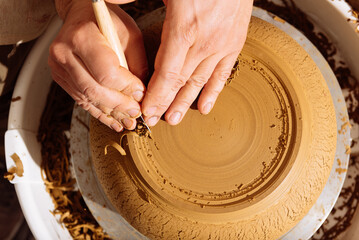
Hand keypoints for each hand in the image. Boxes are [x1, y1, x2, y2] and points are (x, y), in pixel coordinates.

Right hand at [49, 0, 146, 131]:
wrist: (81, 14)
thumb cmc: (107, 21)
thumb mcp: (130, 35)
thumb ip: (137, 64)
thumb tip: (142, 94)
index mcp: (82, 37)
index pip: (106, 73)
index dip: (126, 88)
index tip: (141, 94)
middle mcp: (65, 52)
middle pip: (94, 90)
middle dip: (119, 105)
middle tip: (136, 113)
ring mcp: (59, 67)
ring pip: (87, 98)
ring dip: (110, 113)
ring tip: (127, 122)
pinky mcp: (61, 78)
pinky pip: (81, 100)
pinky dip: (99, 112)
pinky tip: (113, 120)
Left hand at [141, 0, 252, 125]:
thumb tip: (106, 0)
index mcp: (184, 27)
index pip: (167, 74)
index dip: (156, 96)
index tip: (146, 111)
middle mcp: (205, 41)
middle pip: (181, 82)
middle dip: (166, 104)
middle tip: (154, 121)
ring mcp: (222, 44)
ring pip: (201, 82)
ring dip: (186, 103)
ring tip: (174, 119)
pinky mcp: (235, 42)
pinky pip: (224, 74)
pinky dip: (213, 92)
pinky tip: (205, 107)